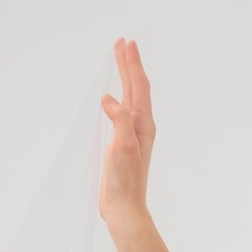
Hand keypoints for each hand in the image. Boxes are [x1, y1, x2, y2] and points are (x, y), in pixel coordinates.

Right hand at [99, 37, 154, 227]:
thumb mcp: (122, 147)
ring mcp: (132, 136)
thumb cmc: (125, 182)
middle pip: (136, 88)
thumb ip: (119, 120)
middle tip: (123, 42)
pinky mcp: (122, 145)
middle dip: (129, 64)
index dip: (132, 64)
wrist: (124, 209)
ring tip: (120, 60)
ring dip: (125, 78)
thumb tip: (109, 98)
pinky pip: (121, 113)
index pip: (139, 86)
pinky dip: (117, 98)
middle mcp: (140, 127)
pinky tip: (111, 99)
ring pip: (129, 98)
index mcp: (143, 125)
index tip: (127, 43)